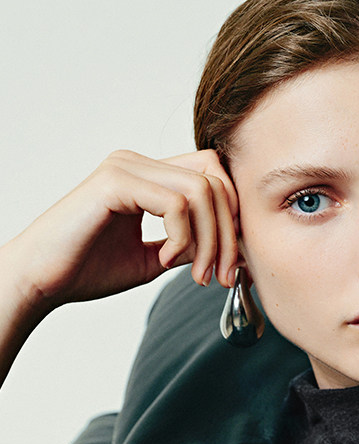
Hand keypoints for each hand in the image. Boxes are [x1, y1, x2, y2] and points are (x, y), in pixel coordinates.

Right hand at [8, 148, 239, 315]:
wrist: (42, 280)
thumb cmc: (86, 269)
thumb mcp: (153, 258)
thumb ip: (189, 245)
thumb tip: (231, 248)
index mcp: (147, 176)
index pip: (212, 175)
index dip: (231, 217)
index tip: (230, 263)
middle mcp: (138, 163)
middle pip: (215, 178)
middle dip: (228, 233)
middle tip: (222, 276)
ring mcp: (126, 168)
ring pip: (201, 190)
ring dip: (210, 240)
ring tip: (197, 273)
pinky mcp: (115, 182)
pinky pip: (176, 204)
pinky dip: (182, 238)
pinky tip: (165, 260)